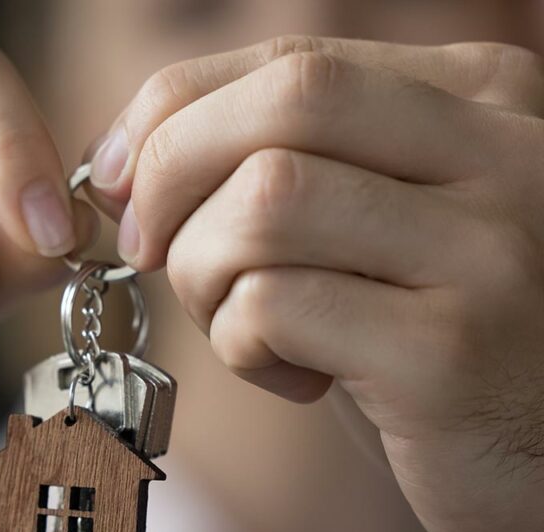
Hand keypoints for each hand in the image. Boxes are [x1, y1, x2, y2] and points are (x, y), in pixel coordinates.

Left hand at [89, 37, 543, 531]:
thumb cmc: (437, 345)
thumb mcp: (374, 233)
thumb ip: (284, 171)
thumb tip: (124, 162)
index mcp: (479, 101)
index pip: (291, 61)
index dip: (172, 116)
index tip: (121, 183)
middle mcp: (501, 153)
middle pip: (283, 102)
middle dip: (172, 175)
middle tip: (153, 252)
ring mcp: (486, 250)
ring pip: (265, 202)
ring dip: (205, 273)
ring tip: (246, 328)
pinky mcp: (448, 352)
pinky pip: (273, 305)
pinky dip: (240, 344)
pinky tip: (292, 380)